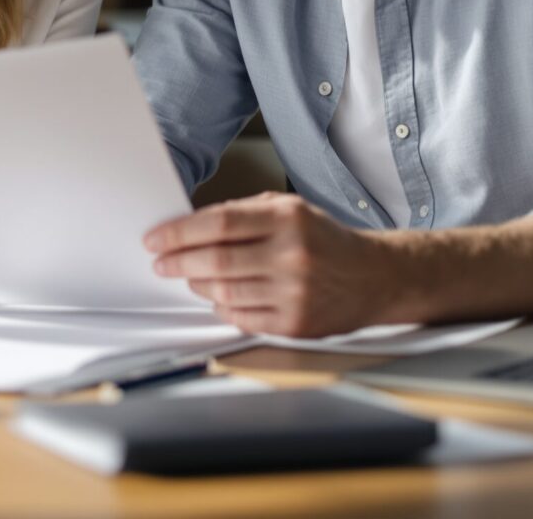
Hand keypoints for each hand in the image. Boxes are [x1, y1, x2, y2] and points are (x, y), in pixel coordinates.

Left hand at [145, 191, 401, 337]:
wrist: (376, 277)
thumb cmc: (327, 241)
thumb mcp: (292, 209)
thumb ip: (245, 213)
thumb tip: (192, 225)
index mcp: (288, 219)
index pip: (219, 222)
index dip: (179, 232)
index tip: (156, 239)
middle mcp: (292, 255)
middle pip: (215, 260)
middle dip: (177, 262)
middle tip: (161, 262)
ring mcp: (294, 293)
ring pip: (224, 292)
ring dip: (198, 284)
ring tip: (191, 276)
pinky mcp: (296, 324)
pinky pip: (241, 318)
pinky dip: (223, 307)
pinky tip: (219, 296)